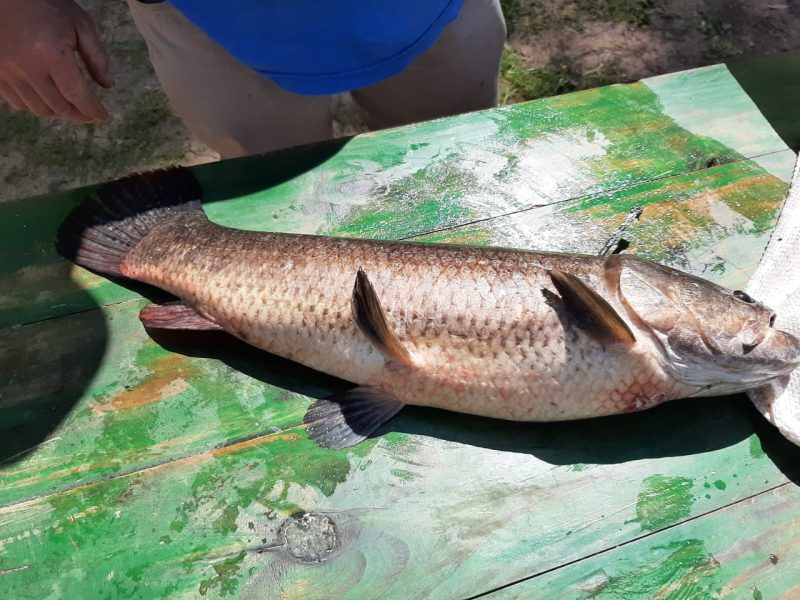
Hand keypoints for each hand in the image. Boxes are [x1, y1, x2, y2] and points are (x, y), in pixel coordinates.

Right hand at [0, 0, 112, 121]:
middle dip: (79, 114)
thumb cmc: (45, 4)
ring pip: (38, 109)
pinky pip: (17, 103)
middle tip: (89, 113)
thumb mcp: (80, 23)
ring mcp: (7, 72)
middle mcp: (27, 68)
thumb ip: (96, 56)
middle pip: (59, 107)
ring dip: (58, 112)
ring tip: (70, 107)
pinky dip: (35, 106)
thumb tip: (106, 85)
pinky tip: (46, 99)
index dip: (92, 110)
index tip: (103, 117)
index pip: (76, 94)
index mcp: (52, 54)